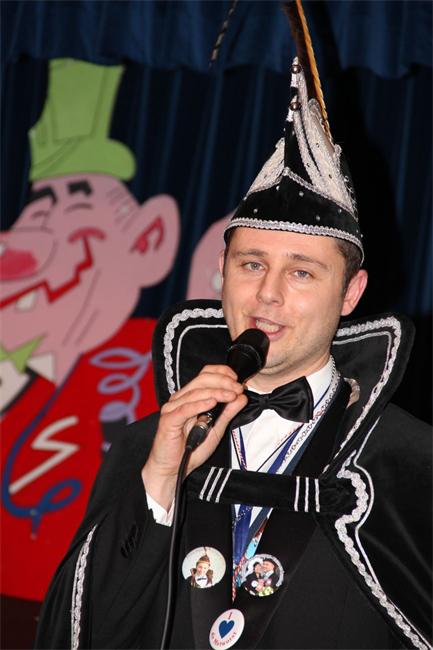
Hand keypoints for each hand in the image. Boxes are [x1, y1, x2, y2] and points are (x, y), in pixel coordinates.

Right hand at [141, 364, 246, 509]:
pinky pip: (185, 409)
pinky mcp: (169, 419)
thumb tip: (242, 397)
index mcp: (191, 397)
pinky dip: (199, 404)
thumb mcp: (216, 429)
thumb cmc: (190, 449)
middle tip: (237, 389)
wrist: (172, 468)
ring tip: (231, 395)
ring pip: (196, 393)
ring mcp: (173, 407)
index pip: (205, 375)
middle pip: (202, 380)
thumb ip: (228, 412)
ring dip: (216, 392)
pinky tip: (212, 403)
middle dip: (223, 382)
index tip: (237, 381)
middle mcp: (180, 398)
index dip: (222, 373)